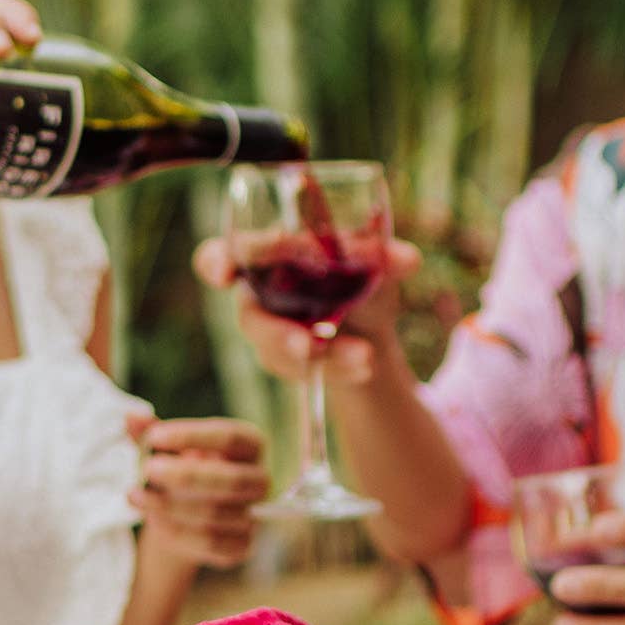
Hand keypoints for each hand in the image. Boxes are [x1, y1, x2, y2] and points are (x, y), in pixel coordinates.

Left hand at [128, 414, 270, 572]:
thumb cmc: (182, 470)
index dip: (192, 437)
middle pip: (232, 480)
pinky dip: (178, 533)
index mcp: (250, 445)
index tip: (154, 437)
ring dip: (171, 506)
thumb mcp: (169, 448)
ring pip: (216, 514)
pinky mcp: (241, 547)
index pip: (230, 437)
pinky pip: (210, 543)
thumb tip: (131, 418)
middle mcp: (260, 480)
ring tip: (135, 496)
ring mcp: (254, 516)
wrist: (185, 515)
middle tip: (147, 469)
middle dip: (186, 476)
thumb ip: (153, 432)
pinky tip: (153, 520)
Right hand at [190, 233, 426, 384]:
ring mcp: (269, 331)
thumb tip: (408, 260)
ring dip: (319, 357)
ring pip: (278, 350)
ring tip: (363, 358)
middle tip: (308, 347)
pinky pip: (302, 370)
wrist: (371, 323)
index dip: (216, 263)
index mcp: (267, 254)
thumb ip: (384, 256)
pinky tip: (364, 366)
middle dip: (278, 335)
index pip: (223, 254)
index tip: (226, 274)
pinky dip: (337, 367)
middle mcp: (258, 293)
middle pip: (249, 316)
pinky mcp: (284, 361)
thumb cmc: (358, 273)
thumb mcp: (373, 261)